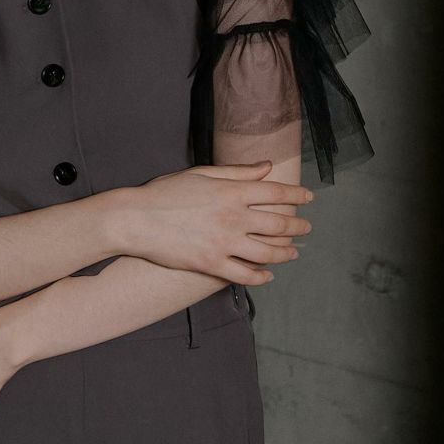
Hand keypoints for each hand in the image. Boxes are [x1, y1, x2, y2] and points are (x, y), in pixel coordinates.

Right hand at [115, 161, 313, 282]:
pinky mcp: (211, 264)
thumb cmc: (164, 193)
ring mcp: (223, 243)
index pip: (276, 193)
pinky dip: (260, 276)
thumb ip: (237, 172)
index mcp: (232, 192)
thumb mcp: (202, 174)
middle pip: (278, 224)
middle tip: (307, 227)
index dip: (297, 195)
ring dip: (285, 252)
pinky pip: (244, 274)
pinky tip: (268, 275)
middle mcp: (233, 218)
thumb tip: (266, 167)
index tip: (308, 198)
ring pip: (267, 252)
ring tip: (293, 252)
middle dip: (298, 226)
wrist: (135, 219)